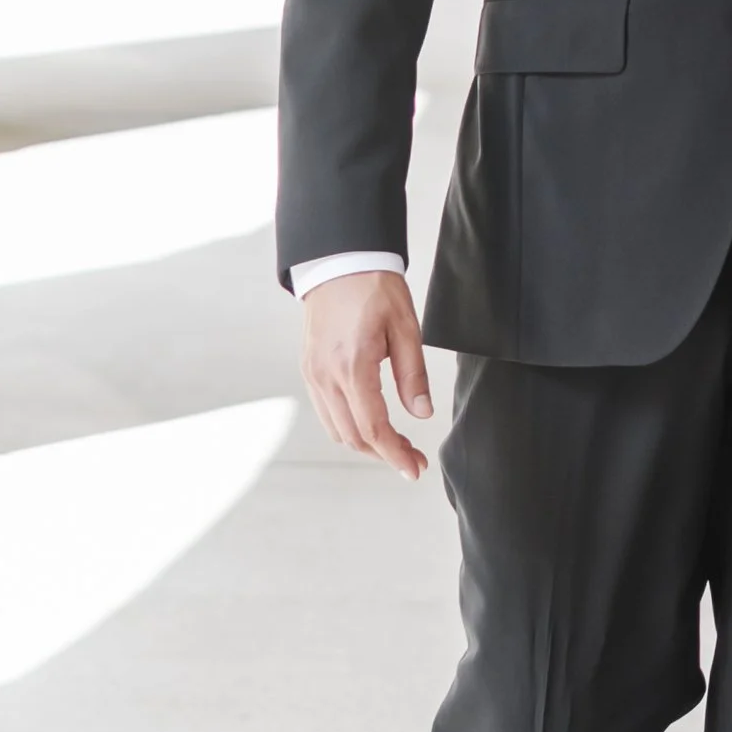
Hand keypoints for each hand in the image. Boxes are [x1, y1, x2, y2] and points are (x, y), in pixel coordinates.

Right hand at [301, 271, 434, 477]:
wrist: (338, 263)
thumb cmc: (375, 288)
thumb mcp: (406, 327)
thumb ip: (413, 374)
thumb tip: (422, 413)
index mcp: (353, 366)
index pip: (373, 427)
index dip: (395, 454)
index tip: (414, 469)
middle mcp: (326, 376)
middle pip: (353, 436)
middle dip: (385, 454)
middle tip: (413, 459)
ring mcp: (313, 375)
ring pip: (337, 429)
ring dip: (366, 444)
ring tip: (396, 445)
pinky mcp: (309, 370)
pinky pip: (327, 413)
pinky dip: (349, 427)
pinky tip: (371, 424)